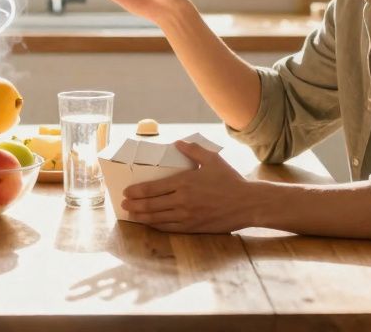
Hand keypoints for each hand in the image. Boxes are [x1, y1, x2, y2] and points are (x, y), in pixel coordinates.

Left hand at [120, 141, 255, 233]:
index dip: (136, 191)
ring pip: (157, 218)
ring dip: (141, 217)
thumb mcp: (213, 159)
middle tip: (123, 204)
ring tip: (131, 215)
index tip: (126, 191)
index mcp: (184, 182)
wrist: (247, 204)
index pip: (152, 188)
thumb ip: (193, 150)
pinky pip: (169, 228)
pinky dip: (156, 226)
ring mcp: (187, 216)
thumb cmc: (230, 180)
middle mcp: (182, 200)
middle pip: (150, 205)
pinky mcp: (193, 227)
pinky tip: (150, 224)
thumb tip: (178, 143)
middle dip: (134, 205)